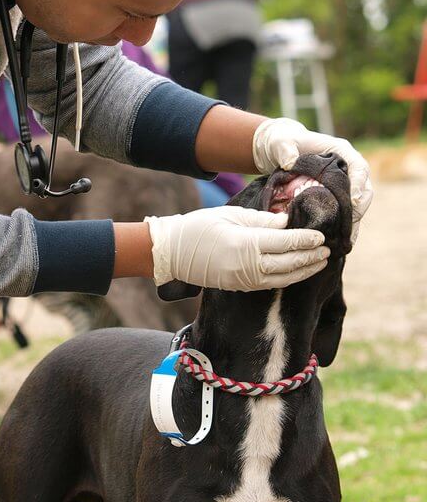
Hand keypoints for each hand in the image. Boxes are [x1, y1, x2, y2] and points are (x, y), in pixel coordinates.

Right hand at [145, 207, 328, 290]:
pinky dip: (288, 278)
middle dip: (310, 257)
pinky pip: (271, 284)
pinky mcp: (240, 286)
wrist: (173, 252)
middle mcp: (247, 265)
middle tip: (329, 249)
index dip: (305, 239)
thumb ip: (261, 220)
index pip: (284, 242)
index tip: (321, 235)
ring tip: (320, 262)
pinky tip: (298, 271)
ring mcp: (244, 279)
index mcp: (245, 243)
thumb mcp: (230, 215)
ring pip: (283, 278)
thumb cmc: (199, 226)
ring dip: (304, 271)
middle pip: (288, 263)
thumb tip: (286, 222)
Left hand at [252, 118, 372, 239]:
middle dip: (358, 210)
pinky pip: (344, 212)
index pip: (359, 167)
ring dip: (353, 223)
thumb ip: (284, 149)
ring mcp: (343, 183)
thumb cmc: (281, 142)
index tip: (353, 201)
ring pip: (357, 205)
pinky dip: (343, 226)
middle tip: (348, 228)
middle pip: (364, 189)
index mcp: (341, 151)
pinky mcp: (335, 196)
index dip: (359, 184)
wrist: (278, 150)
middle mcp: (347, 168)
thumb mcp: (279, 143)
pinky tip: (337, 241)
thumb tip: (289, 162)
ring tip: (345, 241)